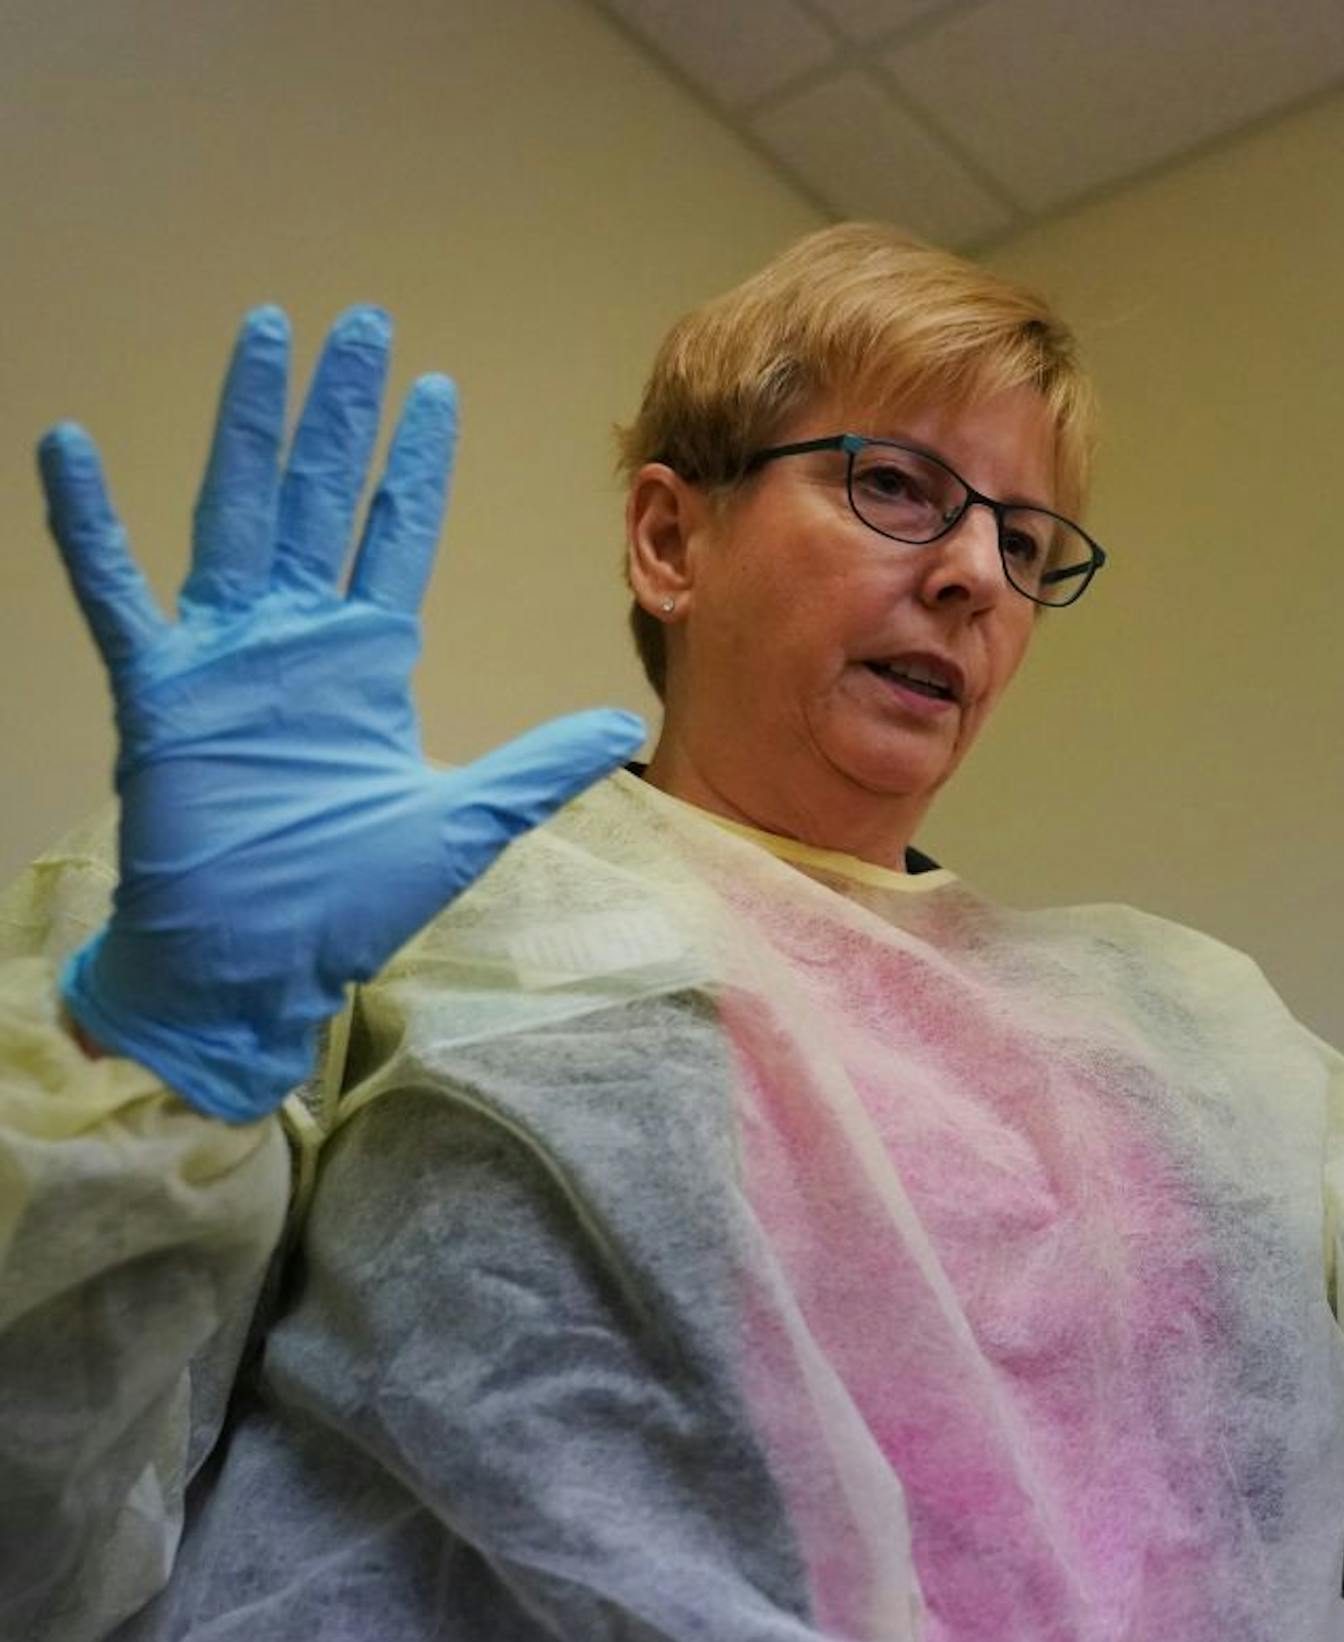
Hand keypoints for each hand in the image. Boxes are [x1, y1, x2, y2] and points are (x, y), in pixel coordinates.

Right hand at [41, 306, 645, 1122]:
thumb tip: (622, 726)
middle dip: (343, 411)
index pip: (394, 535)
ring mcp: (224, 656)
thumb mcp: (462, 823)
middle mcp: (295, 638)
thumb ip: (534, 765)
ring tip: (265, 336)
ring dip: (250, 426)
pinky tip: (71, 448)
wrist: (255, 964)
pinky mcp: (160, 691)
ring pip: (237, 510)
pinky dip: (90, 526)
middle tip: (360, 323)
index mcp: (365, 659)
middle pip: (322, 495)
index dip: (413, 464)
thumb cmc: (347, 900)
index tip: (432, 389)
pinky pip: (117, 593)